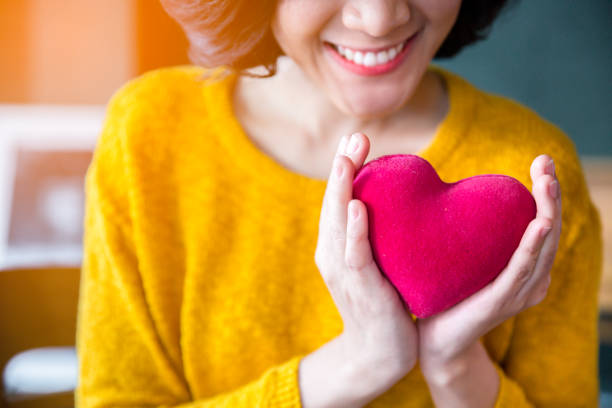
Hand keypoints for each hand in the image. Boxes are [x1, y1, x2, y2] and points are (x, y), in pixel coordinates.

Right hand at [314, 132, 417, 389]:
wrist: (378, 353)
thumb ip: (380, 233)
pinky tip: (357, 207)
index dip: (345, 168)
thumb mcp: (378, 261)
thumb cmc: (383, 303)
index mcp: (337, 244)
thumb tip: (402, 202)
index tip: (356, 138)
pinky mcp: (359, 288)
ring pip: (337, 223)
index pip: (339, 199)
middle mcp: (332, 252)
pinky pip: (354, 255)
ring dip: (342, 189)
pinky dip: (354, 230)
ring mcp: (342, 271)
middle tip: (354, 136)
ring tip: (347, 159)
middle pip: (334, 203)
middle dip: (342, 169)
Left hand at [416, 154, 561, 373]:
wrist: (434, 341)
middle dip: (550, 194)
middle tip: (546, 163)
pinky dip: (531, 247)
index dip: (546, 193)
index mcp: (524, 268)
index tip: (542, 161)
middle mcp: (530, 280)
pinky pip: (520, 272)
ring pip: (541, 247)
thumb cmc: (448, 296)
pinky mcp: (500, 302)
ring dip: (546, 212)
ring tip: (547, 183)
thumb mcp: (465, 259)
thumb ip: (470, 232)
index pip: (542, 223)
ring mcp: (518, 293)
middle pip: (549, 230)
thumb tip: (452, 193)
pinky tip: (538, 225)